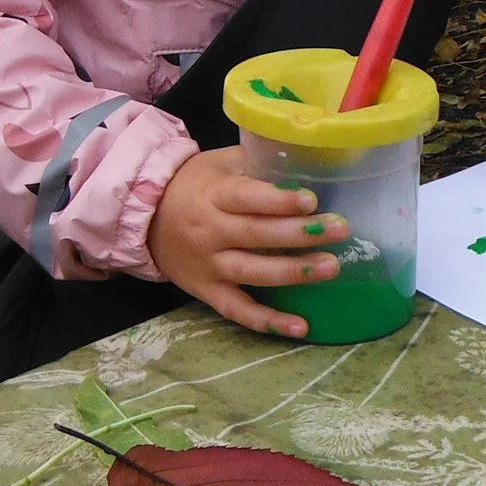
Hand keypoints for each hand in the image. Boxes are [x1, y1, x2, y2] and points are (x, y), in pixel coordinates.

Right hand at [150, 147, 347, 339]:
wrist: (145, 217)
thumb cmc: (194, 184)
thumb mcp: (219, 163)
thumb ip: (257, 162)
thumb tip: (309, 158)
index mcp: (213, 195)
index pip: (246, 198)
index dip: (278, 200)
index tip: (311, 199)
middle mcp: (209, 232)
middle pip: (256, 234)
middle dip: (300, 233)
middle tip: (340, 230)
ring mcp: (208, 266)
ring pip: (253, 272)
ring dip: (293, 272)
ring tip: (331, 268)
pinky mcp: (207, 292)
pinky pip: (238, 311)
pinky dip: (268, 322)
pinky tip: (301, 327)